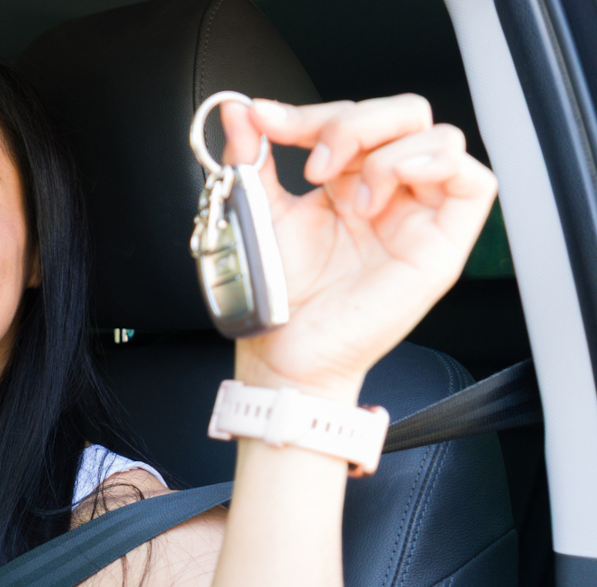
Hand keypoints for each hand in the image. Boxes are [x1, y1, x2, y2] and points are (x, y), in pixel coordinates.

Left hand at [216, 95, 497, 399]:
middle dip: (353, 123)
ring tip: (349, 196)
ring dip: (388, 148)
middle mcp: (388, 190)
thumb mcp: (259, 210)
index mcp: (346, 179)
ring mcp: (419, 214)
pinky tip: (386, 185)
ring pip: (440, 137)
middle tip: (313, 163)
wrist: (285, 350)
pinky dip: (434, 164)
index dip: (311, 112)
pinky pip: (474, 182)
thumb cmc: (278, 291)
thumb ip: (251, 158)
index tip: (266, 122)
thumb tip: (238, 109)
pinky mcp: (443, 244)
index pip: (352, 116)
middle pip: (403, 114)